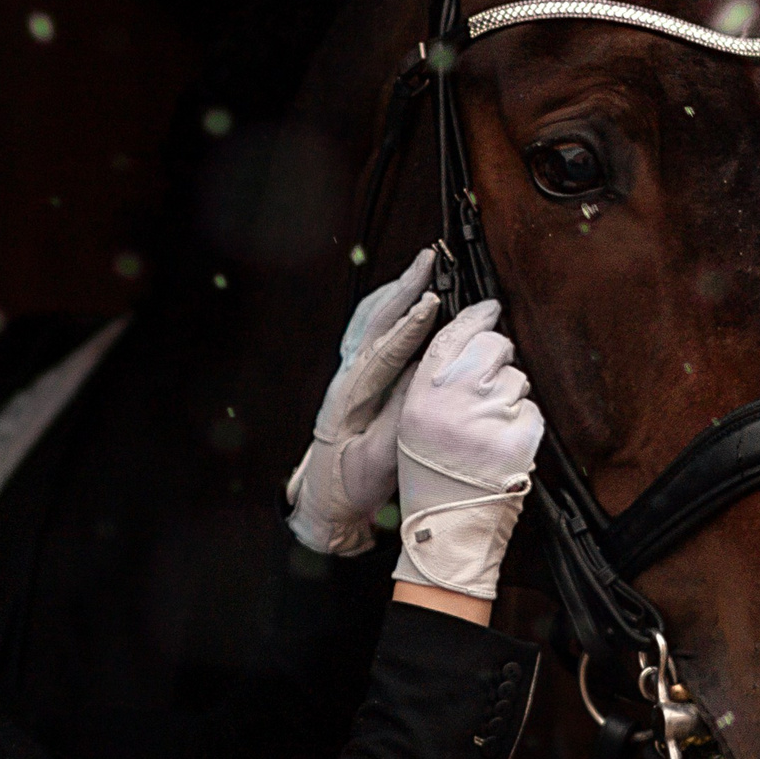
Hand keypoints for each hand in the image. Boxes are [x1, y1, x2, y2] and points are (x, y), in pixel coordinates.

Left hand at [284, 248, 441, 555]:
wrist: (326, 499)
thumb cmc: (351, 485)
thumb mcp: (377, 463)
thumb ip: (400, 422)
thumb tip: (425, 383)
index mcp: (351, 398)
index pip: (383, 353)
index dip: (410, 327)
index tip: (433, 301)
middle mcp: (346, 377)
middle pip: (374, 321)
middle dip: (403, 288)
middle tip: (430, 259)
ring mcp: (348, 372)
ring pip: (369, 319)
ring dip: (395, 290)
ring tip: (421, 265)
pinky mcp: (355, 375)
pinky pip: (370, 330)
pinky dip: (389, 306)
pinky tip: (405, 296)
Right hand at [389, 301, 543, 600]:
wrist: (446, 526)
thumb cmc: (430, 473)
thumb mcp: (414, 421)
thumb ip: (436, 378)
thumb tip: (472, 332)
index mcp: (423, 395)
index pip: (454, 335)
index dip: (475, 317)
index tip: (488, 308)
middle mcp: (454, 401)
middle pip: (493, 347)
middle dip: (498, 357)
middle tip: (488, 384)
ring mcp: (490, 417)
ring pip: (518, 379)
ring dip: (511, 396)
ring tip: (488, 427)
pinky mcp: (521, 436)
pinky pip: (532, 410)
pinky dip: (524, 424)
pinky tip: (502, 445)